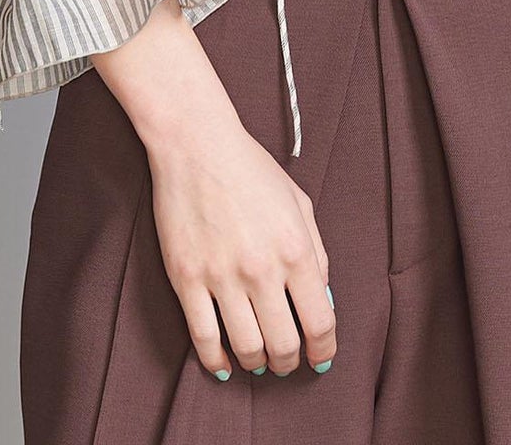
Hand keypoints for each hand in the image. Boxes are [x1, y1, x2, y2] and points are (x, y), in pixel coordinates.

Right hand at [148, 111, 337, 380]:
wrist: (196, 145)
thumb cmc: (251, 169)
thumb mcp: (299, 203)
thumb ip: (316, 253)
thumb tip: (321, 301)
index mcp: (295, 249)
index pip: (319, 322)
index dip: (323, 349)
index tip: (321, 358)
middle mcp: (261, 269)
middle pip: (284, 344)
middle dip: (291, 362)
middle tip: (288, 362)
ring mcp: (221, 277)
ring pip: (246, 348)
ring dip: (258, 363)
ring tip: (260, 359)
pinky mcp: (187, 279)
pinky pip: (203, 339)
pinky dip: (216, 362)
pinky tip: (225, 364)